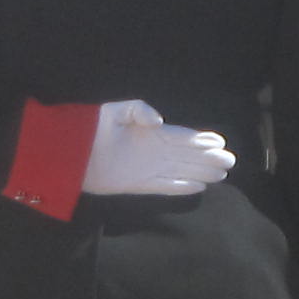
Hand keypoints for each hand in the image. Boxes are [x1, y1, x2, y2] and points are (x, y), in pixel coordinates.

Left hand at [76, 98, 234, 196]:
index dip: (202, 140)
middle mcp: (152, 152)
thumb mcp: (115, 111)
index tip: (220, 141)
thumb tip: (160, 121)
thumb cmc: (90, 127)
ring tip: (222, 174)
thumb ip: (139, 110)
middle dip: (208, 158)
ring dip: (201, 173)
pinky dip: (182, 188)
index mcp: (150, 133)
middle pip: (187, 155)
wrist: (68, 153)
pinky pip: (165, 187)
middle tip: (230, 161)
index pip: (182, 137)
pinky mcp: (137, 185)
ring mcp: (146, 169)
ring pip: (181, 171)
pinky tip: (199, 188)